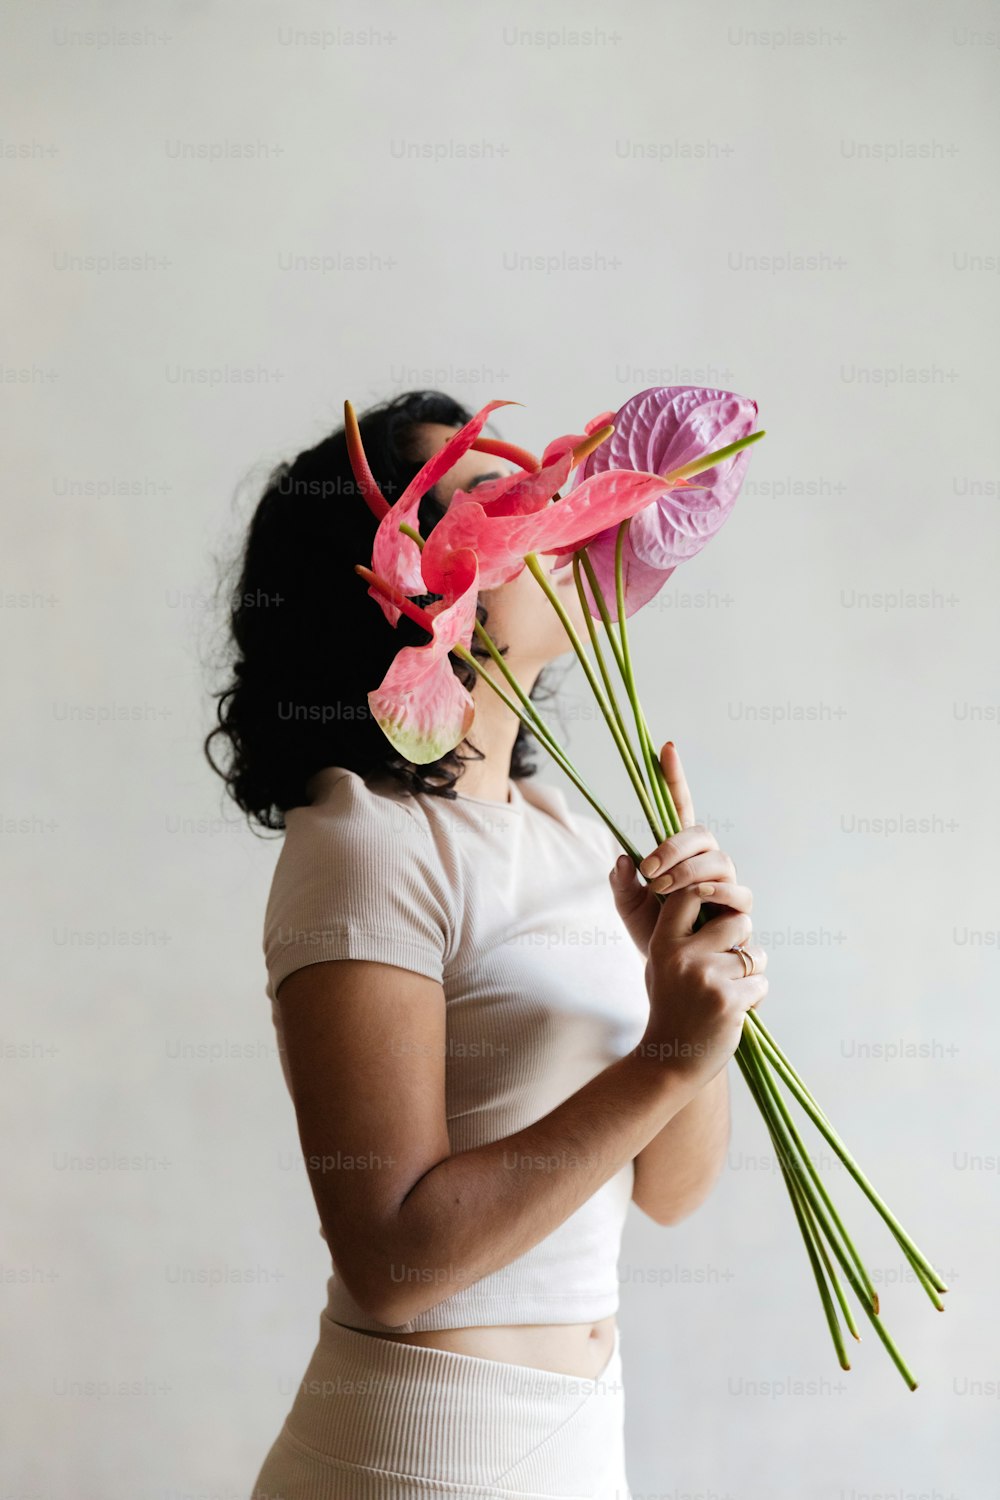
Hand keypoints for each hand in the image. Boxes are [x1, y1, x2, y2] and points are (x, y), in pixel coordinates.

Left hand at [609, 741, 752, 955]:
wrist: (678, 979)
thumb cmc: (657, 938)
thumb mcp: (628, 910)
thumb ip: (622, 884)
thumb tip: (624, 859)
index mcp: (679, 855)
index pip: (679, 809)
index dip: (674, 778)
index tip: (665, 748)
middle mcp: (707, 863)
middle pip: (702, 834)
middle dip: (675, 846)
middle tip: (651, 869)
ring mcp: (726, 885)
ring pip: (720, 860)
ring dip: (690, 870)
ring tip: (664, 890)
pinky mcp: (739, 912)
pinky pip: (738, 893)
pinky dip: (717, 893)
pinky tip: (699, 898)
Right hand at [640, 878, 768, 1093]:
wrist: (670, 1060)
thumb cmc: (670, 1007)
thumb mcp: (661, 965)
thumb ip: (679, 933)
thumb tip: (705, 892)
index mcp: (663, 943)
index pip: (691, 894)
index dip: (711, 892)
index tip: (718, 908)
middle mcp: (683, 955)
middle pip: (737, 921)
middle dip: (743, 941)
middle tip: (729, 964)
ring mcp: (706, 977)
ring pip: (754, 954)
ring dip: (752, 972)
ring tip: (730, 991)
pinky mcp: (729, 1000)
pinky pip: (761, 983)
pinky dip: (755, 997)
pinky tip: (736, 1012)